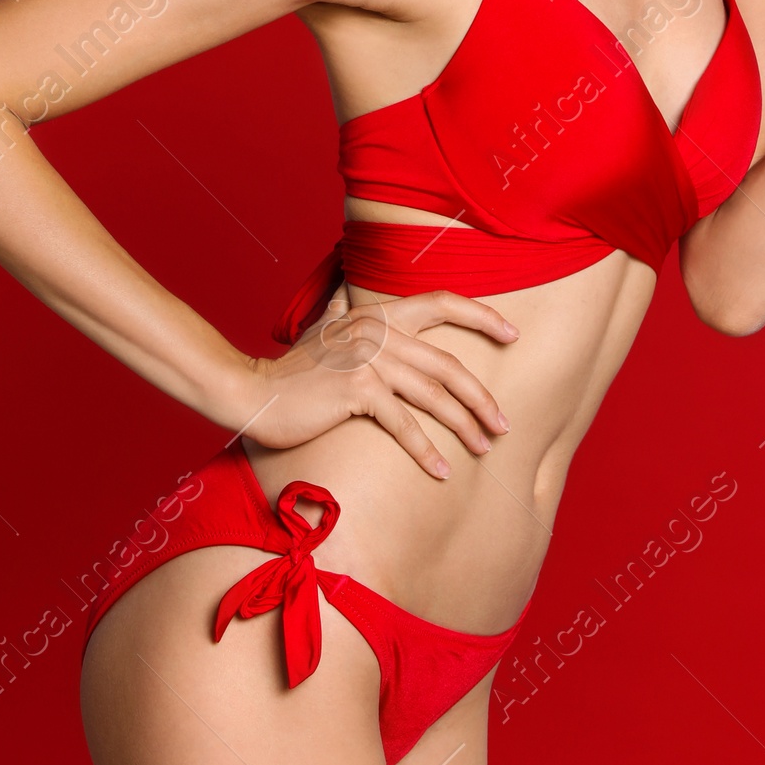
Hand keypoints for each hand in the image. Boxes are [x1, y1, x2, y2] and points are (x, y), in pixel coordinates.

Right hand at [230, 289, 518, 477]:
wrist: (251, 391)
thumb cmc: (290, 370)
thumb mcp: (322, 331)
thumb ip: (341, 313)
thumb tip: (347, 293)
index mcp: (378, 314)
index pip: (442, 303)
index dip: (482, 316)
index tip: (513, 334)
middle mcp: (379, 330)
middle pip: (449, 364)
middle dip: (481, 398)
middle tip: (503, 424)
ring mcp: (369, 359)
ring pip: (434, 395)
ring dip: (464, 426)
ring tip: (483, 448)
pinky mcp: (357, 390)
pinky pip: (404, 424)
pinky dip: (426, 451)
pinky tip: (442, 471)